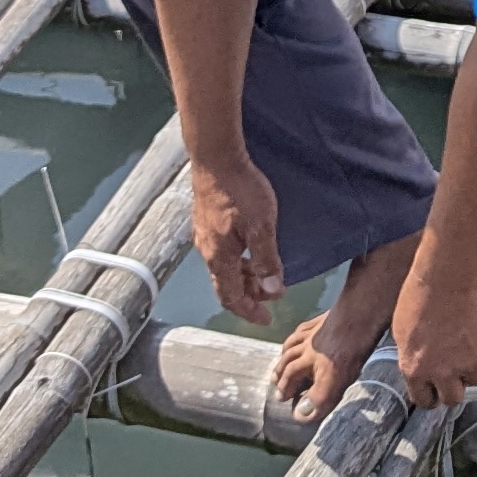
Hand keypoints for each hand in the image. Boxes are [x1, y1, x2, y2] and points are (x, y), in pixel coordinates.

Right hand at [190, 155, 282, 320]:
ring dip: (244, 276)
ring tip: (265, 274)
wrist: (216, 157)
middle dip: (249, 295)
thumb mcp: (261, 226)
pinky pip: (222, 252)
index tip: (266, 319)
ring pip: (224, 267)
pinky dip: (238, 260)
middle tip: (271, 295)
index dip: (249, 311)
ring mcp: (204, 235)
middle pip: (226, 285)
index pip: (231, 297)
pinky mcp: (206, 221)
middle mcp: (207, 250)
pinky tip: (250, 249)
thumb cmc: (240, 189)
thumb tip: (271, 291)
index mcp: (219, 257)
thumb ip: (266, 259)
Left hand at [388, 260, 476, 409]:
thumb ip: (413, 355)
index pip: (423, 400)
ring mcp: (471, 363)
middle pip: (453, 399)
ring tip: (468, 338)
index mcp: (415, 368)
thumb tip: (419, 364)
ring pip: (476, 377)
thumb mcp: (402, 329)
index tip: (434, 391)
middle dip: (453, 388)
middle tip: (456, 372)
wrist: (453, 271)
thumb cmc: (423, 291)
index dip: (430, 395)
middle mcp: (443, 372)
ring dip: (473, 365)